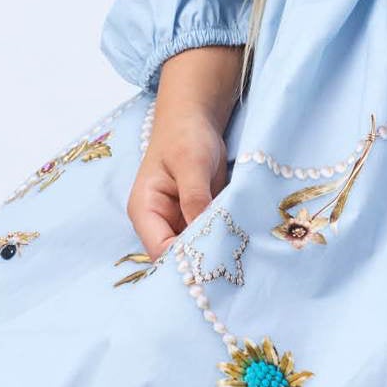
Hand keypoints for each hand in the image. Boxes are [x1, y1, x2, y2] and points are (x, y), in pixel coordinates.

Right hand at [126, 103, 231, 263]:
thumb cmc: (185, 136)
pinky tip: (241, 246)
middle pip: (177, 256)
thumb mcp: (191, 163)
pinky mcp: (197, 219)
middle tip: (231, 266)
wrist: (196, 120)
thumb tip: (203, 233)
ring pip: (195, 251)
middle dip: (201, 261)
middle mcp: (159, 222)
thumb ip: (195, 197)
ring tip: (239, 260)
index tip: (213, 264)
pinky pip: (209, 238)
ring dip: (214, 253)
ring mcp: (178, 222)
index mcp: (145, 211)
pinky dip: (222, 241)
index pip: (160, 250)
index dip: (184, 261)